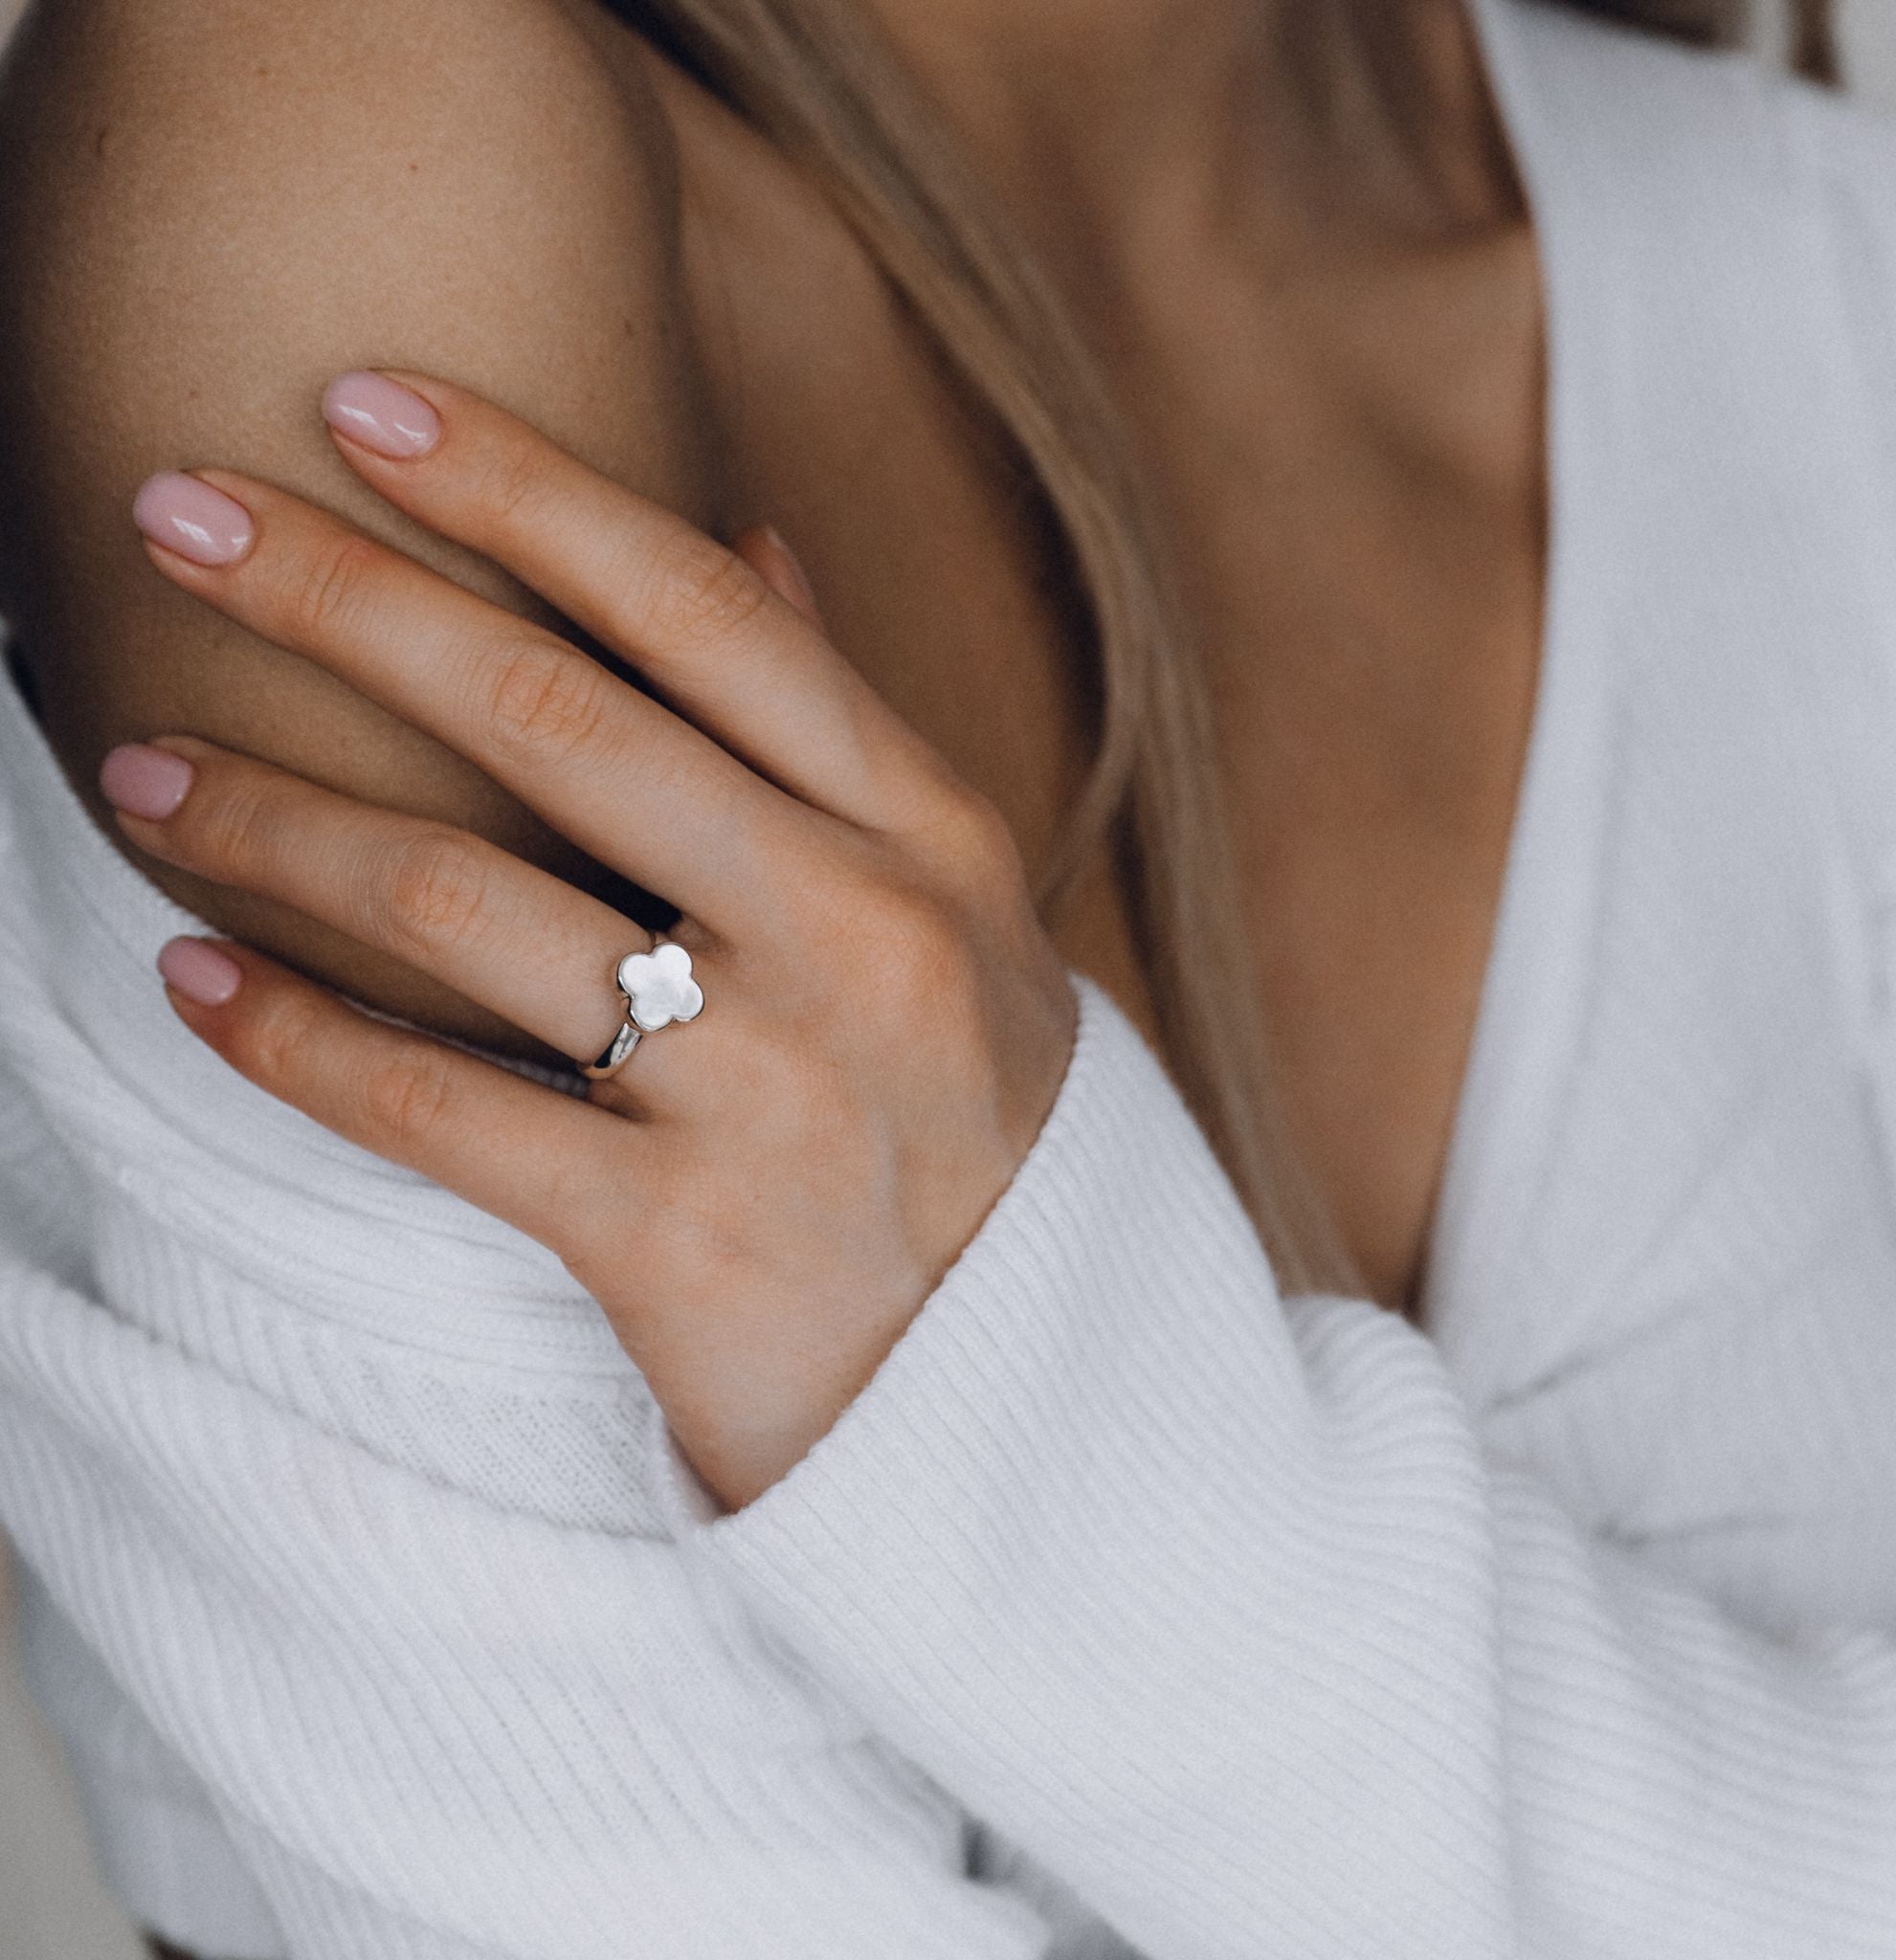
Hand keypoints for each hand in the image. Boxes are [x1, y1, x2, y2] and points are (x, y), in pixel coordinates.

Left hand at [106, 371, 1078, 1510]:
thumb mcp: (962, 906)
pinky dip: (291, 1037)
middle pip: (564, 717)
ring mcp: (770, 1088)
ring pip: (465, 905)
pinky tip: (194, 979)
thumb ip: (845, 723)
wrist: (1026, 1386)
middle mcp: (857, 933)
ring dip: (274, 820)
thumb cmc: (973, 1115)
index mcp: (927, 833)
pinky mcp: (675, 1241)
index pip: (708, 615)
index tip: (365, 405)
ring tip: (142, 765)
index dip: (528, 488)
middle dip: (348, 596)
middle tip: (174, 508)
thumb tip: (749, 529)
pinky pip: (434, 1110)